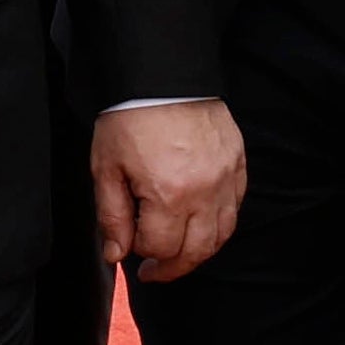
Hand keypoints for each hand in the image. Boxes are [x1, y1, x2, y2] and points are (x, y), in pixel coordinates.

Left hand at [91, 99, 246, 277]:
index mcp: (169, 194)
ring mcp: (226, 178)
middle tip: (155, 269)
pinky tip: (201, 221)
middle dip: (173, 267)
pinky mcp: (237, 163)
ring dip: (199, 250)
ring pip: (222, 235)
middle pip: (196, 251)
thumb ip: (112, 216)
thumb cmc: (131, 117)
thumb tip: (116, 254)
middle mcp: (204, 192)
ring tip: (180, 250)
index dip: (142, 253)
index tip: (131, 249)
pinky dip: (220, 222)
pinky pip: (235, 207)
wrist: (163, 74)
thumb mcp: (107, 168)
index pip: (161, 248)